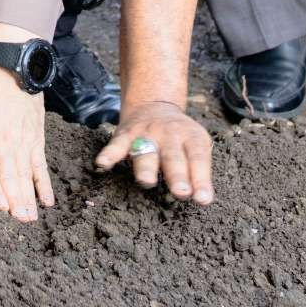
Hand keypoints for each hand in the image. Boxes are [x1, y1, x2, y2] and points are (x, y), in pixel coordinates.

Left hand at [0, 61, 52, 220]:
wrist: (11, 68)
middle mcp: (3, 140)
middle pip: (9, 175)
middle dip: (14, 201)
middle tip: (19, 222)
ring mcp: (22, 140)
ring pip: (25, 174)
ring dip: (29, 198)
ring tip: (31, 217)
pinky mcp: (36, 138)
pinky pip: (40, 165)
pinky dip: (44, 184)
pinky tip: (47, 200)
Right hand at [95, 100, 213, 201]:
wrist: (154, 106)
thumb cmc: (179, 139)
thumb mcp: (195, 147)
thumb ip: (197, 171)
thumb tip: (201, 199)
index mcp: (191, 137)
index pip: (198, 159)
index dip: (201, 179)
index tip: (202, 199)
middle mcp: (169, 134)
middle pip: (173, 157)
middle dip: (177, 176)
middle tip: (182, 193)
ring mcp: (146, 133)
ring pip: (146, 152)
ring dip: (146, 168)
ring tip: (147, 182)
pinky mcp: (125, 134)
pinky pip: (116, 145)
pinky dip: (109, 154)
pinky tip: (103, 164)